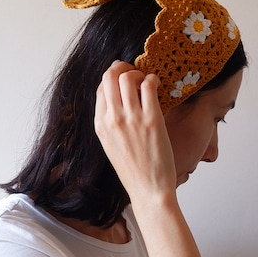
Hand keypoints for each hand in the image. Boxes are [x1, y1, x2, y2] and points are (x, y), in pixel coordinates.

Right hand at [94, 61, 176, 203]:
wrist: (148, 189)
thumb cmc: (133, 170)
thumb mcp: (110, 145)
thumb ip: (110, 123)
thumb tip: (117, 101)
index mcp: (100, 125)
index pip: (101, 88)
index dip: (112, 77)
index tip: (123, 77)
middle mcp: (112, 119)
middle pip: (110, 76)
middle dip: (122, 67)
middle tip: (134, 71)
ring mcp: (131, 118)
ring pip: (128, 77)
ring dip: (139, 73)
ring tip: (147, 81)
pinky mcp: (151, 120)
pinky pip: (149, 86)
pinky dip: (153, 79)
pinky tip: (157, 85)